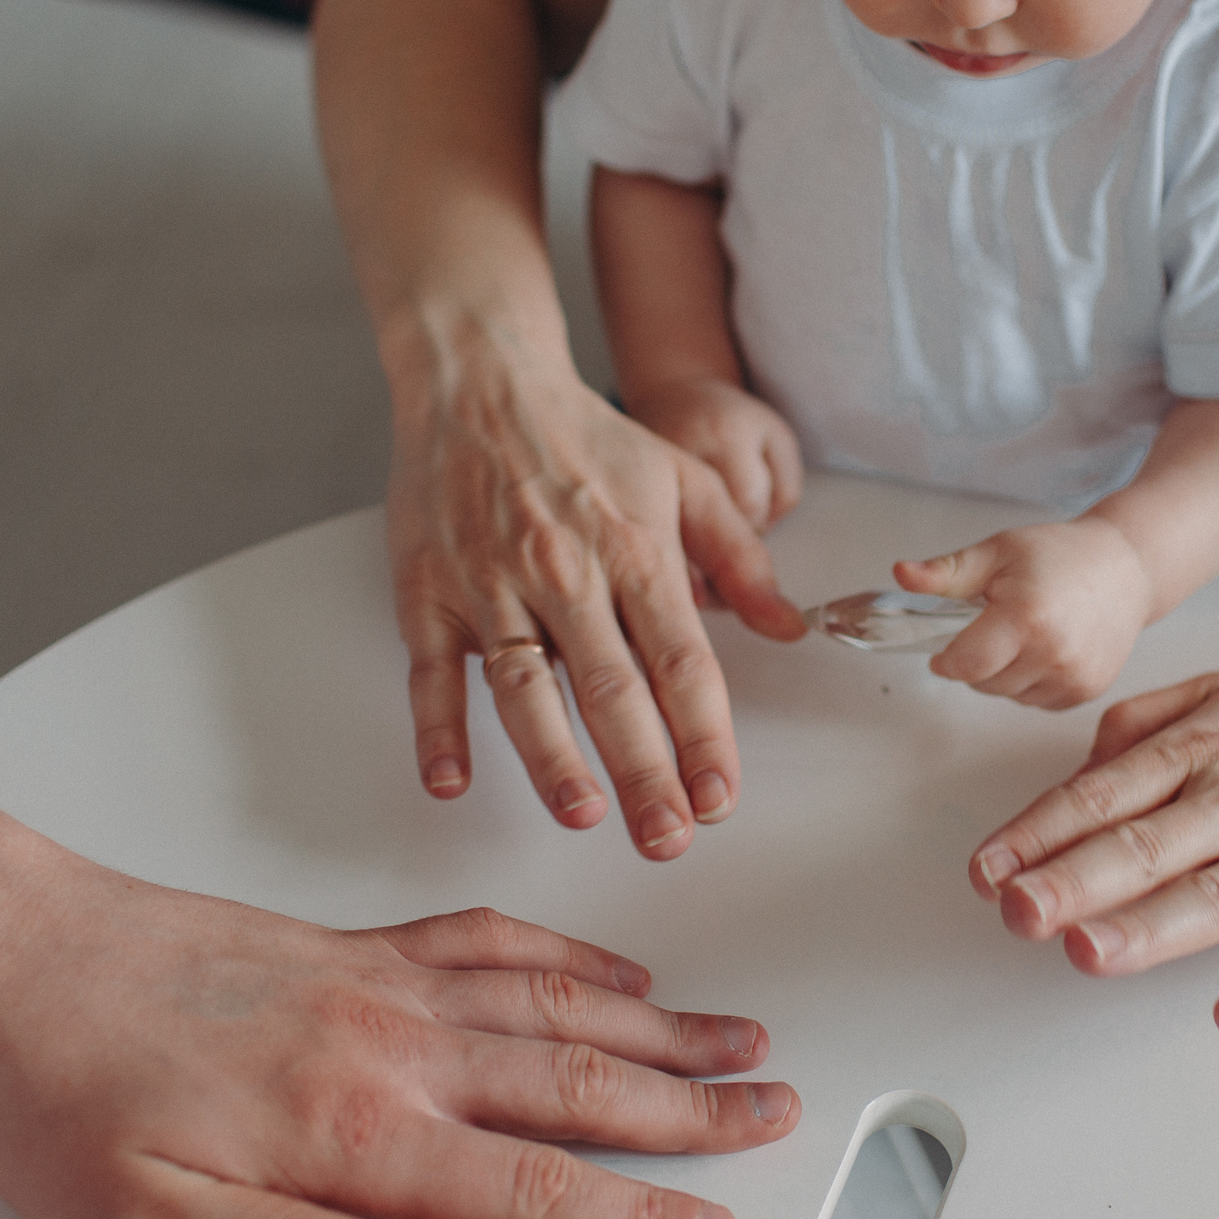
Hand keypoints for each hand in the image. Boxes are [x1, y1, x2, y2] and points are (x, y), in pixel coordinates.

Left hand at [0, 872, 800, 1218]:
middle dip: (695, 1105)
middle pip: (581, 1079)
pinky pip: (496, 940)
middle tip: (778, 1112)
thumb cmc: (66, 1097)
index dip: (636, 1214)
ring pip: (561, 1002)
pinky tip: (617, 965)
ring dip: (663, 1022)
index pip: (532, 1185)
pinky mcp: (362, 946)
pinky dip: (573, 953)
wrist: (13, 961)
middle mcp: (392, 1046)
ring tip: (741, 1037)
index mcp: (352, 1131)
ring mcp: (385, 985)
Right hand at [386, 357, 804, 856]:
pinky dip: (436, 728)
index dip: (704, 737)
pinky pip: (431, 671)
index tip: (720, 799)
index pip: (681, 663)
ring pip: (524, 686)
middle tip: (666, 839)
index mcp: (636, 552)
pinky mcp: (430, 593)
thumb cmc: (586, 436)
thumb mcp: (685, 479)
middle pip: (612, 690)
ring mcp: (493, 586)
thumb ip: (740, 559)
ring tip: (583, 814)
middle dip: (644, 771)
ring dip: (552, 757)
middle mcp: (567, 574)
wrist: (480, 379)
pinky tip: (449, 782)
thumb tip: (788, 627)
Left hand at [895, 518, 1154, 709]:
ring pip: (1008, 695)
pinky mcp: (1087, 691)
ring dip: (1004, 673)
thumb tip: (901, 573)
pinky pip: (1036, 700)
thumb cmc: (1061, 555)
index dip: (947, 659)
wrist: (1127, 568)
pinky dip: (1031, 681)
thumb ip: (947, 572)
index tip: (945, 649)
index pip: (965, 665)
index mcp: (1026, 617)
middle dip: (977, 660)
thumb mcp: (998, 552)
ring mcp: (1074, 677)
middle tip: (997, 624)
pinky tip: (1047, 647)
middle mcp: (1054, 654)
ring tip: (1026, 632)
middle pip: (983, 683)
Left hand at [965, 663, 1218, 1035]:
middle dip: (1074, 880)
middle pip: (1147, 844)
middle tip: (1018, 911)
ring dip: (1149, 927)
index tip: (989, 870)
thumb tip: (1078, 769)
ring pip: (1216, 893)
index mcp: (1206, 750)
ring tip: (1089, 954)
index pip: (1104, 796)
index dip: (1040, 835)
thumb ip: (1143, 724)